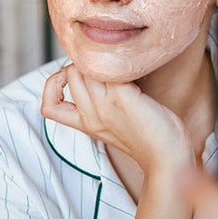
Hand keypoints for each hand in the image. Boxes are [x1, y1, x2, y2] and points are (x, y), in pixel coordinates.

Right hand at [41, 65, 193, 173]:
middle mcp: (91, 114)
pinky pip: (108, 68)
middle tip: (109, 67)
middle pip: (69, 73)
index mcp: (86, 123)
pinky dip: (121, 62)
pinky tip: (139, 71)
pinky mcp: (122, 97)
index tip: (72, 81)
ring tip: (124, 67)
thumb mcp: (116, 124)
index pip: (48, 107)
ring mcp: (105, 105)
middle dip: (85, 62)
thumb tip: (102, 74)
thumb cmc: (151, 138)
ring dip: (102, 59)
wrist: (168, 159)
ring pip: (84, 66)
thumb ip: (103, 104)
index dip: (53, 87)